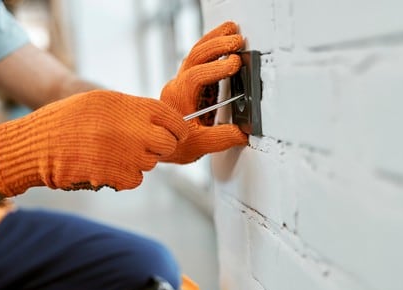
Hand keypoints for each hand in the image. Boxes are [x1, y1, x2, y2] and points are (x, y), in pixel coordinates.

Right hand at [0, 90, 187, 195]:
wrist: (39, 144)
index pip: (173, 119)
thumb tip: (164, 123)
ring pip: (151, 163)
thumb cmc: (70, 119)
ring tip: (112, 151)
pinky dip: (126, 176)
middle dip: (162, 146)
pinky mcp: (119, 176)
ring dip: (139, 160)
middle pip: (168, 144)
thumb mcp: (104, 102)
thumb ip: (136, 111)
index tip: (177, 133)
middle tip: (146, 145)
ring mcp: (128, 155)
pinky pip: (136, 179)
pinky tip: (106, 166)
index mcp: (131, 107)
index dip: (178, 128)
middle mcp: (134, 130)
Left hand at [159, 21, 247, 163]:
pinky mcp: (191, 83)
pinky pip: (200, 59)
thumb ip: (221, 138)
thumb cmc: (173, 145)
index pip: (195, 76)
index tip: (234, 63)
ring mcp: (184, 82)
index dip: (215, 68)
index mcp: (179, 99)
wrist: (160, 143)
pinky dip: (213, 47)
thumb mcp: (199, 146)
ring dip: (215, 40)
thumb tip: (243, 132)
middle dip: (217, 46)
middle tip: (237, 41)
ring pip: (196, 54)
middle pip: (195, 57)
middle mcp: (179, 86)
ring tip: (232, 29)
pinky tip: (224, 41)